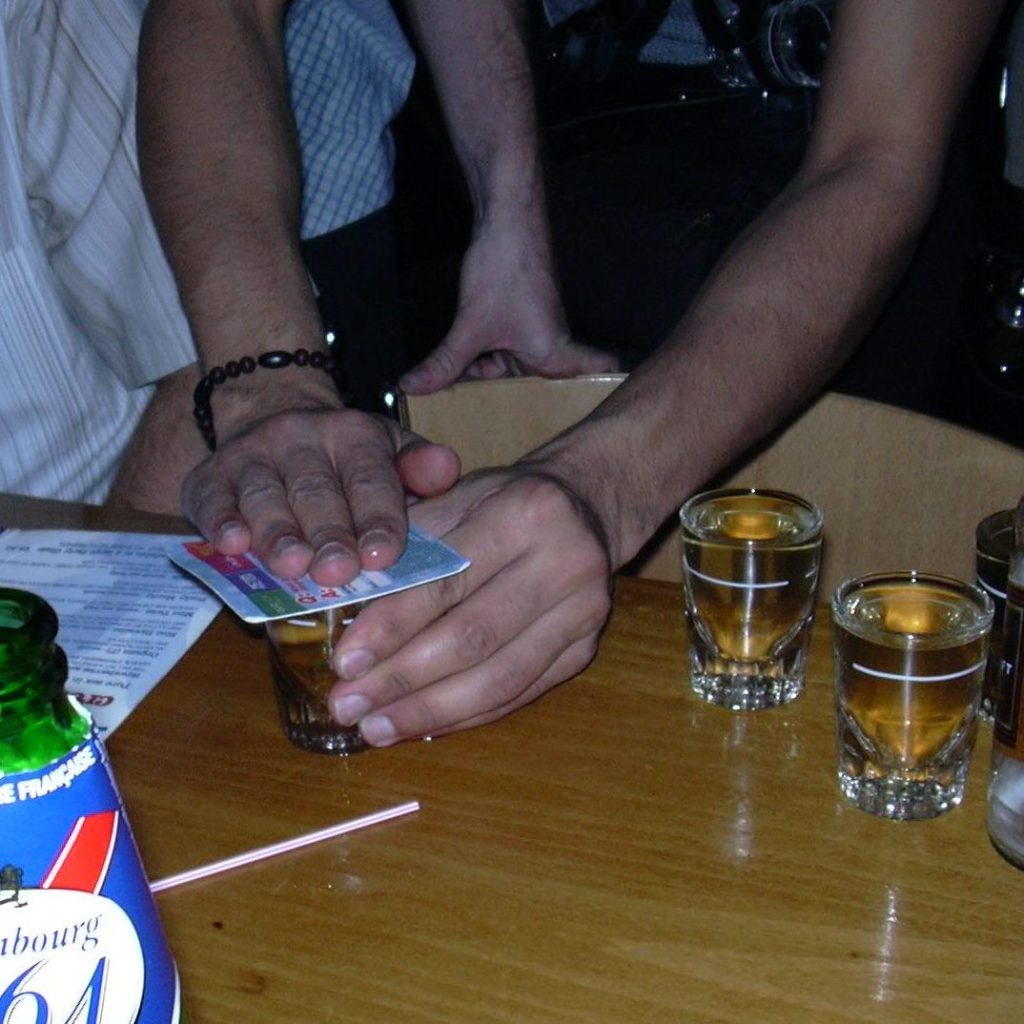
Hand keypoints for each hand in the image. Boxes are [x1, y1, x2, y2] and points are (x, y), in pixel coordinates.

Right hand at [181, 397, 460, 585]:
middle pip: (317, 492)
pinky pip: (213, 499)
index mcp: (355, 436)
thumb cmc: (344, 458)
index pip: (371, 479)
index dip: (378, 518)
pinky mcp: (210, 476)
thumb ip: (417, 467)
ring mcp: (252, 455)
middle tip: (337, 572)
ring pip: (265, 496)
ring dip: (277, 533)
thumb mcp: (388, 451)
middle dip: (328, 534)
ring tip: (290, 566)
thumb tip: (446, 468)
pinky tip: (231, 545)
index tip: (384, 556)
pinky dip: (220, 522)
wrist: (271, 414)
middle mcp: (301, 439)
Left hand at [325, 468, 613, 744]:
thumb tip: (343, 601)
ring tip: (376, 729)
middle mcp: (564, 562)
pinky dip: (467, 715)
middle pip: (473, 638)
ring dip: (431, 711)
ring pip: (500, 678)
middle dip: (402, 680)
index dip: (392, 628)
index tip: (344, 662)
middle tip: (348, 706)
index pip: (446, 582)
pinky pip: (520, 693)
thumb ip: (404, 545)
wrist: (586, 509)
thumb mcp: (454, 496)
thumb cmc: (502, 502)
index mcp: (524, 512)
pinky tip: (424, 725)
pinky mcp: (586, 648)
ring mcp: (583, 611)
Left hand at [398, 215, 617, 393]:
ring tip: (463, 405)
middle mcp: (552, 344)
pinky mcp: (517, 319)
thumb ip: (444, 362)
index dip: (597, 390)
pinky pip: (505, 352)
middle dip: (521, 404)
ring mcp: (535, 331)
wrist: (504, 217)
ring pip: (518, 368)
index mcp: (555, 351)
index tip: (582, 412)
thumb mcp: (471, 325)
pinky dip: (484, 362)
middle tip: (494, 430)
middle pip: (544, 383)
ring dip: (493, 382)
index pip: (600, 370)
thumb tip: (412, 389)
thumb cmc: (506, 268)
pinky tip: (457, 371)